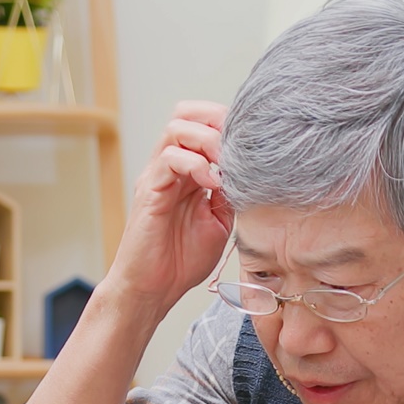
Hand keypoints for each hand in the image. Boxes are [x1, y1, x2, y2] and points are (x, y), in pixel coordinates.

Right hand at [107, 100, 234, 320]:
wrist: (153, 290)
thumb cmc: (181, 260)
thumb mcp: (219, 222)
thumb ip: (231, 196)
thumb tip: (254, 175)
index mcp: (188, 171)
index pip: (203, 125)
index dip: (228, 124)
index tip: (254, 139)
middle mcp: (170, 167)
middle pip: (187, 114)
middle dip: (218, 120)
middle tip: (241, 143)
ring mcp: (157, 176)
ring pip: (178, 129)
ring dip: (209, 140)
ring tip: (228, 163)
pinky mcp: (149, 191)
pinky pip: (169, 160)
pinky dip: (195, 164)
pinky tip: (212, 183)